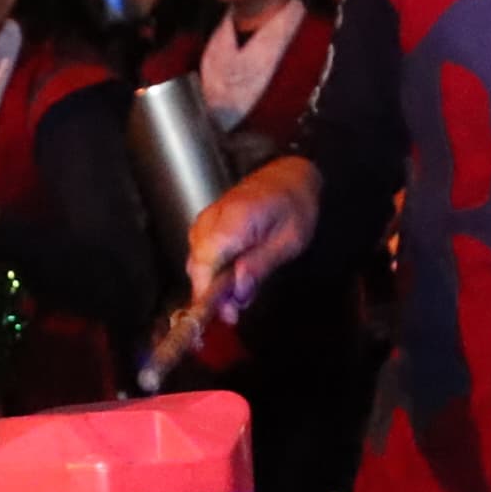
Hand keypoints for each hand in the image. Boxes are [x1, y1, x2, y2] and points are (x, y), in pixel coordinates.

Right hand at [187, 156, 322, 325]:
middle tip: (235, 314)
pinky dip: (213, 272)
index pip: (205, 262)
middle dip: (213, 295)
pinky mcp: (206, 226)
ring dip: (214, 286)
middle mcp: (212, 219)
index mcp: (234, 219)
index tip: (225, 314)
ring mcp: (205, 221)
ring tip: (238, 297)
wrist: (288, 176)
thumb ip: (260, 265)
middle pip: (197, 267)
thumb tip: (237, 292)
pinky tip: (233, 280)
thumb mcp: (289, 241)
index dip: (209, 293)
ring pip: (196, 264)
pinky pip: (201, 256)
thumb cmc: (294, 205)